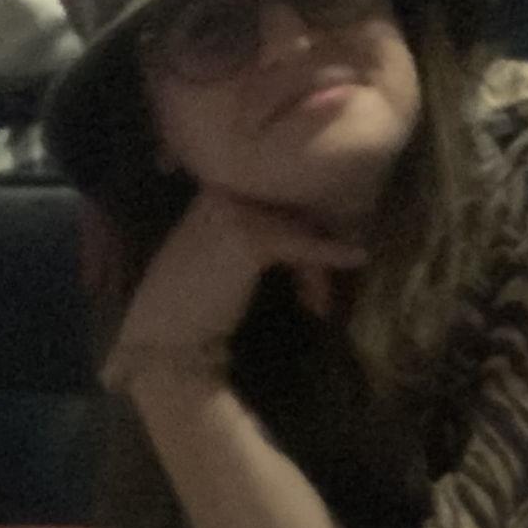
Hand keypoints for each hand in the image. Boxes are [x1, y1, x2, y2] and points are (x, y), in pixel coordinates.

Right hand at [100, 190, 365, 394]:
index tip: (315, 267)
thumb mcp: (229, 258)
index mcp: (214, 189)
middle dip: (314, 245)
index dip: (303, 225)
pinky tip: (359, 256)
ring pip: (299, 225)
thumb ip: (263, 235)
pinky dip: (331, 253)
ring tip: (319, 304)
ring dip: (317, 267)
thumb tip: (314, 232)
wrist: (168, 338)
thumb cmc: (198, 305)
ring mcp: (232, 210)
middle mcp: (221, 189)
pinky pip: (302, 243)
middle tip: (319, 295)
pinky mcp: (248, 237)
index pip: (276, 194)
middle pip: (292, 205)